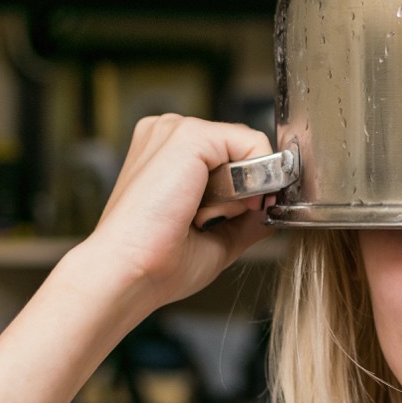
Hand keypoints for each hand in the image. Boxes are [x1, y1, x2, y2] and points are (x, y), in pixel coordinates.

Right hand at [84, 114, 274, 309]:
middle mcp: (167, 134)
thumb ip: (246, 216)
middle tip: (209, 221)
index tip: (228, 218)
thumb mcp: (217, 237)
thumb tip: (273, 204)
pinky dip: (249, 181)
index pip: (231, 155)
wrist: (128, 273)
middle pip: (242, 150)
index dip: (246, 188)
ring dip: (240, 191)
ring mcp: (175, 129)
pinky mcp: (188, 135)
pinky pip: (251, 144)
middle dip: (244, 190)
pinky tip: (211, 206)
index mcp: (166, 153)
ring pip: (248, 148)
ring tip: (199, 216)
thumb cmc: (158, 263)